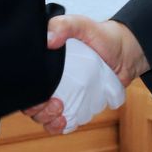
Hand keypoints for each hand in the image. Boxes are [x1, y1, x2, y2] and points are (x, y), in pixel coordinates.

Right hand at [24, 15, 148, 133]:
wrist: (126, 52)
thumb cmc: (101, 36)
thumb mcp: (82, 25)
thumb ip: (64, 25)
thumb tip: (48, 41)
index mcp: (45, 63)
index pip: (26, 83)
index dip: (27, 94)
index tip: (42, 95)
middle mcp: (50, 80)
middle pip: (32, 104)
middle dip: (39, 111)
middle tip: (57, 104)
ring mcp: (63, 95)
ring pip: (44, 116)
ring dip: (48, 120)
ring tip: (62, 114)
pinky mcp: (76, 106)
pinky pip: (62, 122)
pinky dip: (60, 126)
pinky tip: (66, 121)